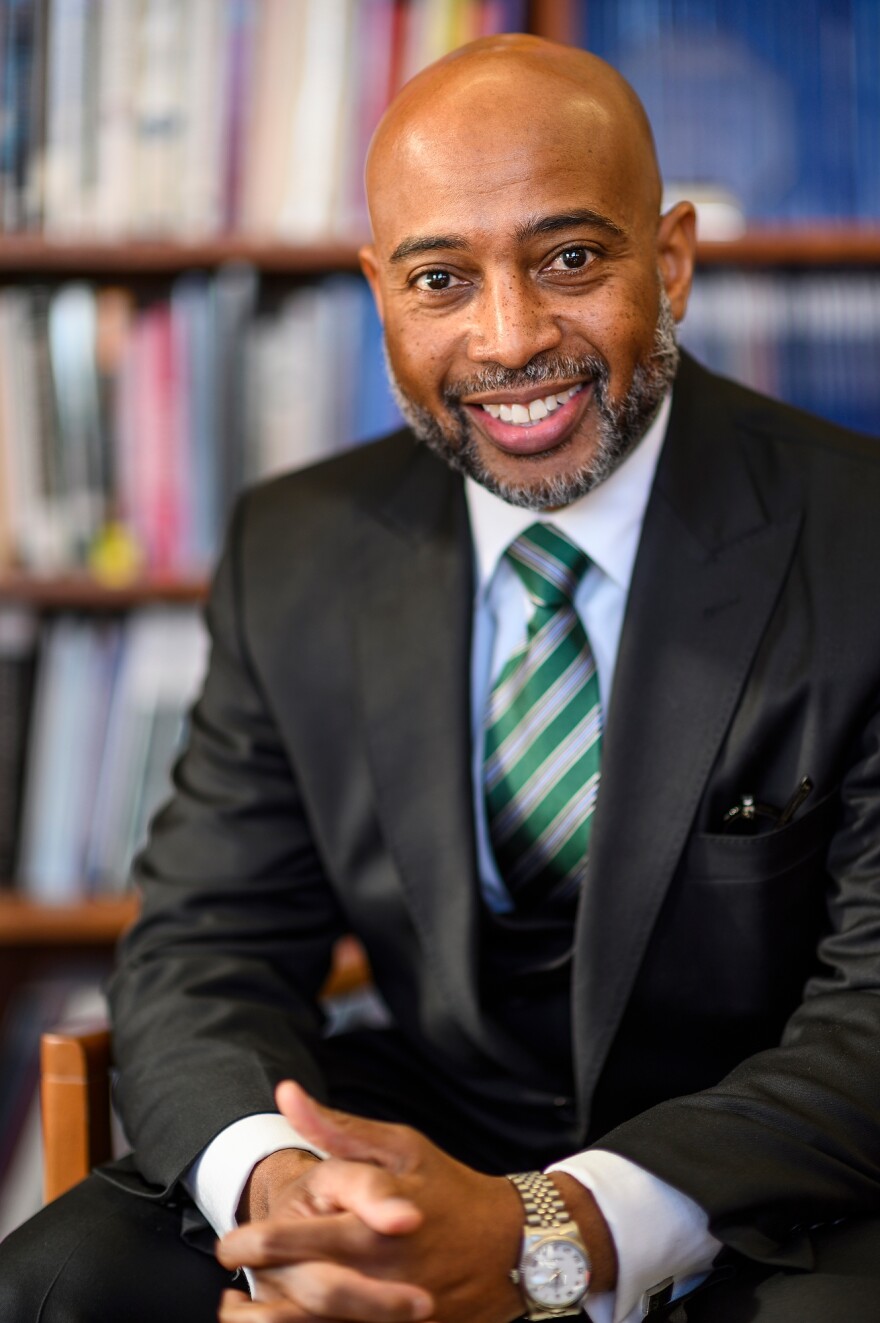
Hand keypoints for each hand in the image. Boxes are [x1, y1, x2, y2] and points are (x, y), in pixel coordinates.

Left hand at [216, 1081, 526, 1322]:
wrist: (516, 1249)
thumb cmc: (451, 1190)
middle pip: (300, 1291)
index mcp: (373, 1227)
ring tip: (236, 1316)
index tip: (229, 1244)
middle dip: (257, 1284)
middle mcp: (378, 1276)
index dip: (253, 1243)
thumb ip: (338, 1128)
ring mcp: (391, 1315)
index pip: (296, 1240)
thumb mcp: (401, 1146)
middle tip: (228, 1275)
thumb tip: (286, 1094)